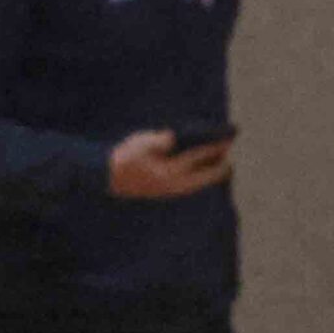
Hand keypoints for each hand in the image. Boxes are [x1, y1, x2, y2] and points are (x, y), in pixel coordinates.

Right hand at [108, 129, 231, 199]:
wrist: (105, 176)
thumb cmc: (123, 157)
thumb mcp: (141, 142)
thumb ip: (160, 140)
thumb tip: (174, 138)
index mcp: (169, 170)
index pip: (199, 156)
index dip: (216, 146)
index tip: (228, 139)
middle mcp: (172, 183)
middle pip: (205, 176)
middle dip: (219, 166)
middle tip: (228, 156)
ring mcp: (168, 191)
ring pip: (198, 185)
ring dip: (210, 176)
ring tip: (221, 168)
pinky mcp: (163, 194)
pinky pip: (188, 188)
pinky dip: (198, 182)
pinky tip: (200, 177)